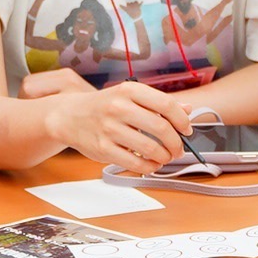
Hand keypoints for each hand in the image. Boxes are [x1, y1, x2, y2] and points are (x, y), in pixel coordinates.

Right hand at [22, 71, 193, 171]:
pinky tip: (152, 164)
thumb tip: (188, 109)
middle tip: (179, 149)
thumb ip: (158, 103)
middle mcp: (119, 107)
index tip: (187, 130)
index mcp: (129, 90)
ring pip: (150, 148)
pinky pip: (135, 163)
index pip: (166, 104)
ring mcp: (109, 128)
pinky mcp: (103, 148)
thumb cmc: (104, 106)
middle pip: (161, 128)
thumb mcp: (129, 96)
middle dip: (176, 143)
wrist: (69, 116)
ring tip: (166, 157)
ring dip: (164, 156)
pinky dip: (149, 167)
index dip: (182, 120)